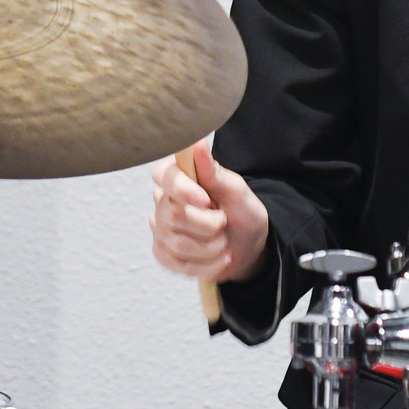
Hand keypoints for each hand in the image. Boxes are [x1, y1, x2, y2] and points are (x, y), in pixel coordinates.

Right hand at [150, 139, 271, 282]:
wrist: (247, 245)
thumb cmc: (241, 211)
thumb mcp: (236, 190)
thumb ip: (213, 171)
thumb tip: (196, 144)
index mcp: (178, 177)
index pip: (163, 176)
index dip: (182, 189)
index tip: (206, 200)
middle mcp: (162, 201)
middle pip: (173, 215)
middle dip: (209, 224)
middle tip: (223, 220)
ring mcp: (160, 229)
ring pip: (178, 244)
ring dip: (212, 247)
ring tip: (223, 240)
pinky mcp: (163, 254)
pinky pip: (179, 265)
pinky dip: (208, 264)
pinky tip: (220, 258)